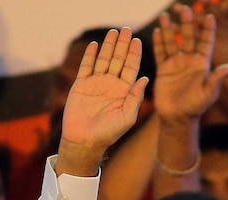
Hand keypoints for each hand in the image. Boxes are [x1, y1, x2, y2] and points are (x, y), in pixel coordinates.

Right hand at [59, 28, 148, 161]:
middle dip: (123, 45)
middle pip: (118, 60)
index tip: (137, 41)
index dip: (134, 54)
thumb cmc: (109, 133)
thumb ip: (135, 97)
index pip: (131, 68)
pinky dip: (90, 56)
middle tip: (127, 30)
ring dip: (109, 46)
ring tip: (113, 32)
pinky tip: (95, 45)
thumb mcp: (127, 116)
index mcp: (124, 91)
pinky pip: (86, 67)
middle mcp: (111, 84)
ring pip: (104, 60)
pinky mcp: (81, 85)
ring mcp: (96, 83)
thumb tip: (145, 78)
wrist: (85, 141)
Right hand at [152, 4, 227, 122]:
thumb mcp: (209, 93)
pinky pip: (161, 52)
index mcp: (203, 64)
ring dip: (169, 29)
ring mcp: (176, 64)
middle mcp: (190, 61)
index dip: (208, 30)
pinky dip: (158, 42)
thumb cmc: (196, 107)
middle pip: (188, 38)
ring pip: (173, 42)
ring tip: (165, 15)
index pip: (206, 43)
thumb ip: (218, 78)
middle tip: (184, 9)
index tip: (210, 16)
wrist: (177, 118)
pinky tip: (157, 31)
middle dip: (186, 24)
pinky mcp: (164, 69)